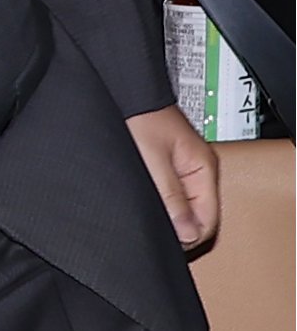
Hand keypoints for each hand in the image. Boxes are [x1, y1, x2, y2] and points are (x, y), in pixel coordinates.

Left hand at [126, 105, 218, 249]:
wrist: (123, 89)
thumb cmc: (138, 114)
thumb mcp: (152, 159)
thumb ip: (170, 196)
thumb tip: (187, 235)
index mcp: (203, 168)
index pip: (207, 222)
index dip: (186, 237)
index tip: (164, 241)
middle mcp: (198, 170)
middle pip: (196, 217)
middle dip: (176, 227)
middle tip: (150, 226)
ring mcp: (184, 168)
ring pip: (183, 208)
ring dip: (167, 215)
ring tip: (145, 214)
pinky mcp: (168, 166)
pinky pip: (171, 195)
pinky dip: (159, 202)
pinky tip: (144, 202)